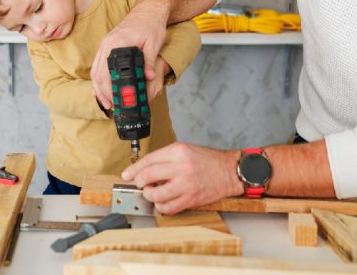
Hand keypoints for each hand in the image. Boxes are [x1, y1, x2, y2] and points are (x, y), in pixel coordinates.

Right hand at [91, 3, 168, 109]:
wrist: (149, 9)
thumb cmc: (151, 23)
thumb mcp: (154, 43)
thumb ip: (148, 60)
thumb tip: (149, 77)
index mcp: (116, 43)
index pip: (106, 71)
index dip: (109, 89)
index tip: (114, 101)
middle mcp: (107, 44)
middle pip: (97, 73)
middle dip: (102, 92)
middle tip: (110, 106)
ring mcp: (105, 44)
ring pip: (95, 70)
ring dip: (99, 87)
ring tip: (106, 101)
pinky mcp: (107, 45)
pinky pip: (98, 64)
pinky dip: (99, 78)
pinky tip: (104, 88)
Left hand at [121, 142, 242, 214]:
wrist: (229, 171)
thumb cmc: (208, 160)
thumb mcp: (185, 149)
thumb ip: (165, 157)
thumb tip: (144, 168)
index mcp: (178, 152)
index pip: (148, 161)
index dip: (134, 169)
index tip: (127, 175)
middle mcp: (181, 167)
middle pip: (147, 177)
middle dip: (139, 182)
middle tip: (139, 184)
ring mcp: (186, 184)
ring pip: (155, 195)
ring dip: (149, 196)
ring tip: (152, 193)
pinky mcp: (191, 199)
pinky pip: (168, 208)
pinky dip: (161, 206)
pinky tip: (163, 201)